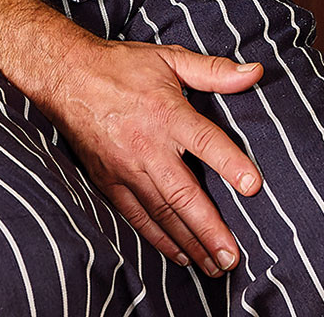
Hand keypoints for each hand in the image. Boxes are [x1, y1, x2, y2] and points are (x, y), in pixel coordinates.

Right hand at [35, 35, 262, 277]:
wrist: (68, 75)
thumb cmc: (123, 66)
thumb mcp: (170, 58)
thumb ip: (213, 71)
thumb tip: (255, 73)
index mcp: (167, 113)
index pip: (206, 141)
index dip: (231, 163)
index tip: (254, 187)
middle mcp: (148, 145)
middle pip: (183, 193)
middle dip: (209, 228)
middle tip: (232, 257)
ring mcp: (126, 168)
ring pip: (163, 212)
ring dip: (190, 241)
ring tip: (214, 266)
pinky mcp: (109, 181)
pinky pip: (137, 216)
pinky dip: (159, 238)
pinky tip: (180, 254)